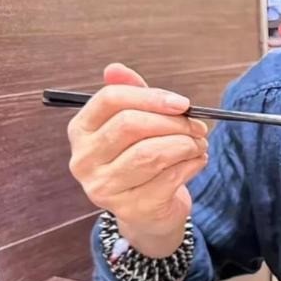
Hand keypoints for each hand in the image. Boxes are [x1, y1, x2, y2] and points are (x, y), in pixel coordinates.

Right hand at [67, 63, 208, 256]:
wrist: (149, 211)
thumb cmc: (142, 158)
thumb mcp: (136, 123)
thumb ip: (131, 94)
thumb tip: (115, 68)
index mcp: (81, 130)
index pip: (110, 99)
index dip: (151, 96)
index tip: (182, 103)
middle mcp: (84, 160)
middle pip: (130, 124)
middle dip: (173, 122)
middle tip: (198, 126)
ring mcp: (104, 187)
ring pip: (151, 153)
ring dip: (185, 144)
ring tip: (199, 143)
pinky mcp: (131, 208)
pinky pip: (169, 177)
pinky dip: (192, 164)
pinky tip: (197, 160)